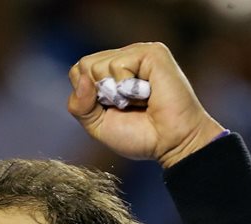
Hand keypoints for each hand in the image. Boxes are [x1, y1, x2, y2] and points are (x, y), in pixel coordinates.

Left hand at [67, 42, 225, 166]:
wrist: (171, 144)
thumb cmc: (141, 136)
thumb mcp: (98, 126)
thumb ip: (80, 106)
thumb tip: (81, 77)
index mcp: (112, 72)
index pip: (78, 72)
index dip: (86, 96)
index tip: (112, 110)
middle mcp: (124, 58)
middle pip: (84, 66)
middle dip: (100, 95)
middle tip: (127, 106)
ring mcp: (138, 53)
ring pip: (97, 65)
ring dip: (116, 93)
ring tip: (139, 100)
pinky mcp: (152, 53)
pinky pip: (118, 64)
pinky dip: (128, 87)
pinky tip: (148, 94)